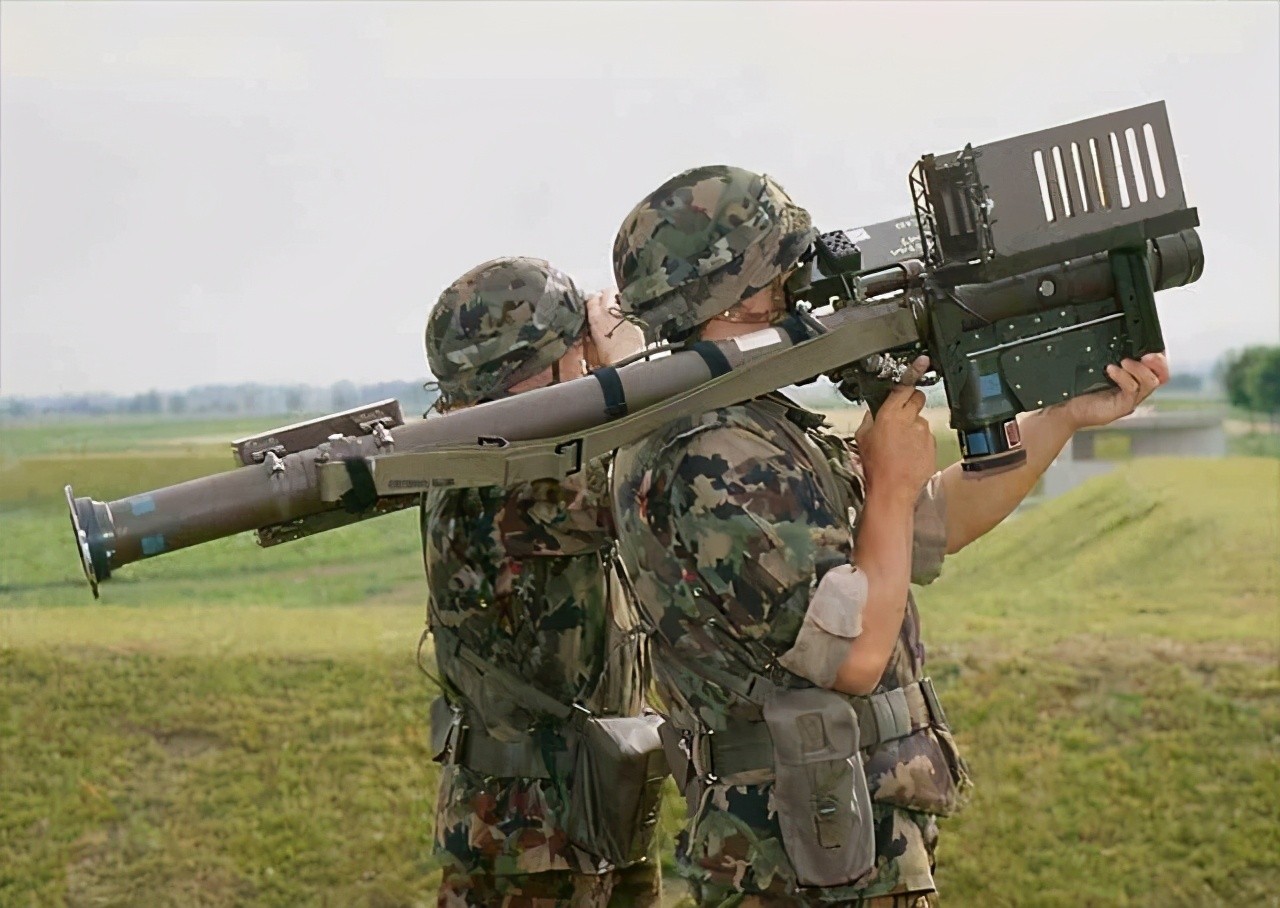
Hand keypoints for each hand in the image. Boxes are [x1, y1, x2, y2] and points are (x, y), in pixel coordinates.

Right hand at [585, 290, 645, 367]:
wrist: (628, 363)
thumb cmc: (607, 359)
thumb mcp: (591, 348)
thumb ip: (589, 335)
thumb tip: (588, 331)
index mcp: (596, 317)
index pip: (591, 298)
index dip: (593, 300)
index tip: (594, 304)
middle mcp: (610, 311)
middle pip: (608, 291)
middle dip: (607, 295)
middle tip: (606, 303)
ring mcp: (625, 313)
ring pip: (621, 298)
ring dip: (618, 301)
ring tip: (617, 310)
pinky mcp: (636, 319)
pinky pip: (630, 310)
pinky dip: (627, 312)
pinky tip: (626, 320)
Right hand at [855, 356, 935, 503]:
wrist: (893, 491)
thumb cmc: (875, 468)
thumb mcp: (862, 439)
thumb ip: (869, 420)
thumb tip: (874, 413)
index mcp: (890, 415)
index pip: (904, 387)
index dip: (912, 374)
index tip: (921, 361)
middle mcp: (910, 420)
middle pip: (918, 398)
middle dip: (911, 402)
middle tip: (901, 414)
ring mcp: (924, 433)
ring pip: (922, 420)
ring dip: (914, 427)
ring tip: (902, 445)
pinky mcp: (933, 445)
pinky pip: (927, 437)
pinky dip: (920, 443)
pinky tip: (909, 454)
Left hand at [1056, 353, 1168, 429]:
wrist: (1067, 408)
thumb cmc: (1081, 388)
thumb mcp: (1098, 368)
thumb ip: (1111, 357)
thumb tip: (1118, 334)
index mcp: (1133, 379)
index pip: (1158, 368)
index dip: (1160, 358)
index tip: (1152, 348)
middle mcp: (1136, 390)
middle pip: (1161, 376)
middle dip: (1157, 363)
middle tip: (1146, 355)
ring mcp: (1131, 400)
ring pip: (1150, 383)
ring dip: (1139, 369)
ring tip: (1124, 361)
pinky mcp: (1123, 407)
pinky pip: (1132, 390)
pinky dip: (1124, 377)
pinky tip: (1112, 370)